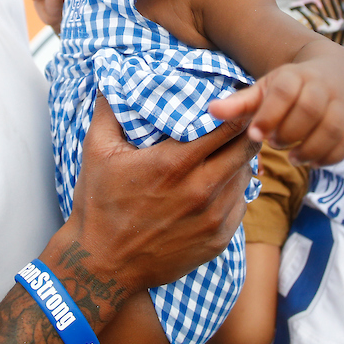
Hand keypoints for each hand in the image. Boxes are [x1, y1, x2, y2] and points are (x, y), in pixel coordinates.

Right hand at [66, 95, 257, 294]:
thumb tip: (110, 78)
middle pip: (246, 148)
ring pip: (246, 177)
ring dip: (239, 162)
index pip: (227, 126)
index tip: (233, 102)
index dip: (235, 111)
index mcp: (174, 163)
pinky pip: (240, 207)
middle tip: (238, 123)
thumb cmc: (98, 206)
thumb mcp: (96, 152)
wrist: (103, 266)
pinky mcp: (218, 241)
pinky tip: (217, 187)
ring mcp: (212, 218)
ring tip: (224, 153)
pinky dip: (233, 192)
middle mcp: (200, 190)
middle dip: (245, 132)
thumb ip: (108, 110)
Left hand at [210, 60, 343, 166]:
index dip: (270, 114)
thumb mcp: (263, 90)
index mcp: (295, 76)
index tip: (255, 136)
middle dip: (290, 132)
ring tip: (292, 157)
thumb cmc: (288, 89)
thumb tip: (212, 111)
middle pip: (310, 110)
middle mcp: (322, 87)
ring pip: (333, 127)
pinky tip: (311, 161)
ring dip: (310, 148)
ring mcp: (341, 105)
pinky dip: (330, 157)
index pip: (285, 92)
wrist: (332, 76)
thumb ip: (239, 103)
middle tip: (274, 143)